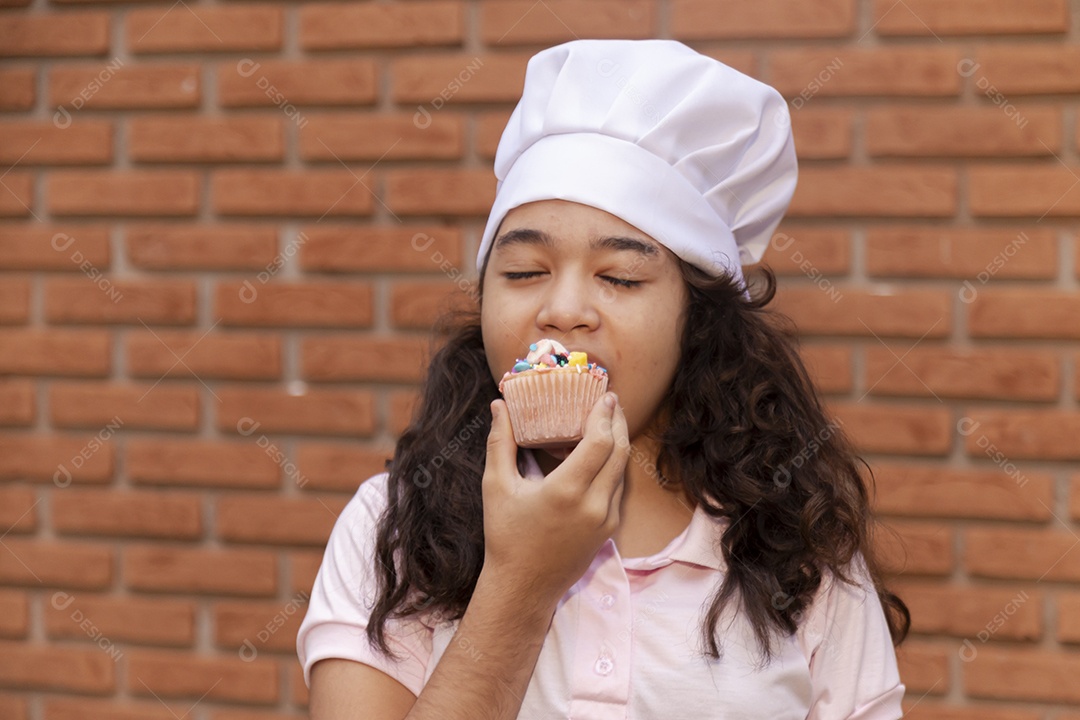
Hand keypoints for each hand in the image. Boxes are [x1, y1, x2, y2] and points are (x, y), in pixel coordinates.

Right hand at [480, 392, 629, 605]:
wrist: (523, 587)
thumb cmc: (505, 536)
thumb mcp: (496, 486)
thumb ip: (501, 442)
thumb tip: (500, 406)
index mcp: (566, 491)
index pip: (600, 442)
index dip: (605, 415)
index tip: (605, 395)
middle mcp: (593, 505)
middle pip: (620, 451)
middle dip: (618, 422)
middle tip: (611, 401)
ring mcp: (606, 519)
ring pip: (622, 470)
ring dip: (618, 442)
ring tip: (607, 421)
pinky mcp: (609, 529)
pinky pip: (618, 488)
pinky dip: (613, 466)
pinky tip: (600, 454)